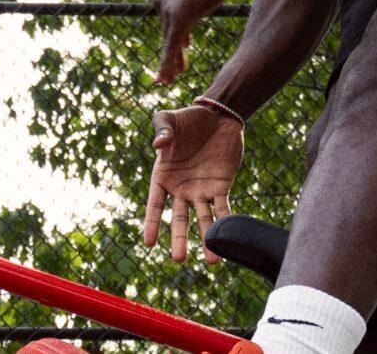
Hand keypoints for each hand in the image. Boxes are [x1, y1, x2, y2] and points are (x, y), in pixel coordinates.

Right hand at [141, 105, 243, 263]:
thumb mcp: (168, 118)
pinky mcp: (222, 186)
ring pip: (203, 219)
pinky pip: (223, 207)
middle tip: (179, 259)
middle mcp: (181, 188)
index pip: (156, 204)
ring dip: (206, 238)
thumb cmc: (187, 118)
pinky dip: (225, 221)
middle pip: (179, 218)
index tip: (149, 243)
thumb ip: (161, 130)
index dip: (152, 223)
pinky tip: (227, 238)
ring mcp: (201, 189)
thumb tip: (158, 145)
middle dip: (180, 239)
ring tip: (212, 261)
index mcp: (162, 175)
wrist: (217, 115)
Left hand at [149, 0, 239, 83]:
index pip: (168, 21)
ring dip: (169, 62)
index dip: (175, 38)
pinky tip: (166, 76)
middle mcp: (160, 2)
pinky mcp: (178, 17)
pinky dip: (168, 62)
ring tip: (168, 79)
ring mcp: (168, 10)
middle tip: (172, 73)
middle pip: (166, 32)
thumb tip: (194, 10)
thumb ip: (191, 0)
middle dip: (172, 54)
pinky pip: (171, 45)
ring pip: (167, 42)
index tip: (183, 48)